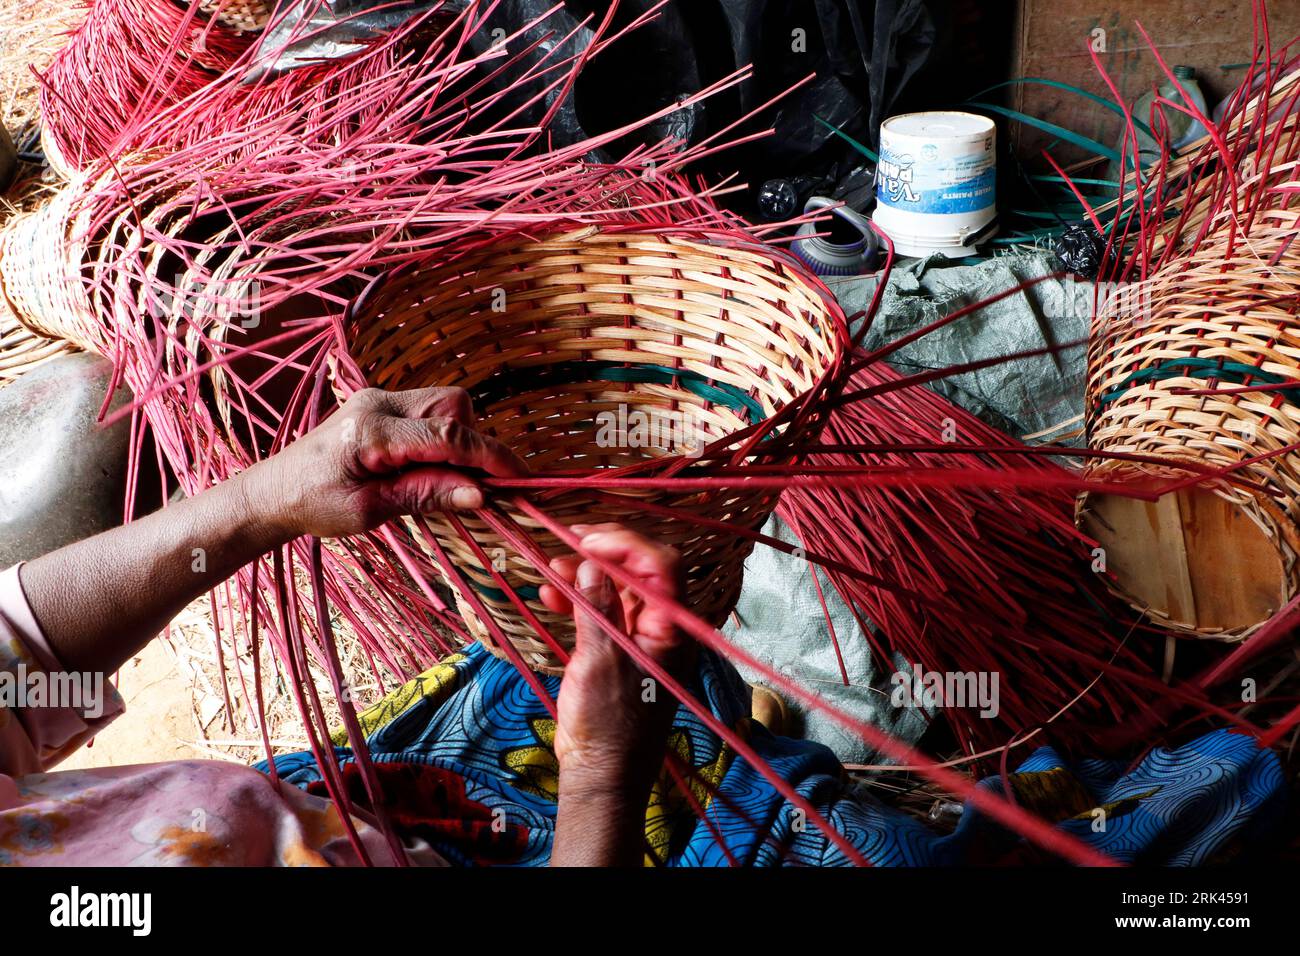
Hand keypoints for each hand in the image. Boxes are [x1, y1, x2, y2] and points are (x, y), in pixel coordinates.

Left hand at [244, 387, 525, 538]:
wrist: (273, 491)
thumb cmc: (313, 506)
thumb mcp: (369, 511)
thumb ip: (425, 497)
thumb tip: (480, 495)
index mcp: (371, 431)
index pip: (447, 436)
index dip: (490, 457)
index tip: (520, 479)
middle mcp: (378, 402)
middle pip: (453, 406)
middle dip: (475, 444)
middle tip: (475, 487)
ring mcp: (380, 399)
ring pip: (447, 405)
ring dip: (460, 441)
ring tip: (446, 481)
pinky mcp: (382, 405)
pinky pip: (430, 413)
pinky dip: (444, 438)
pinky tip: (431, 468)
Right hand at [541, 524, 693, 799]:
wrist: (601, 772)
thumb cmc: (608, 724)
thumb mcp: (600, 659)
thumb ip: (597, 607)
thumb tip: (591, 563)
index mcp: (672, 627)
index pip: (661, 564)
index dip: (625, 544)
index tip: (586, 539)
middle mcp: (662, 626)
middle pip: (639, 571)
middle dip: (601, 554)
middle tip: (564, 545)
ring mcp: (639, 636)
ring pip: (616, 588)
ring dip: (584, 574)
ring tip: (549, 571)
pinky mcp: (617, 647)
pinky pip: (602, 610)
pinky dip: (578, 599)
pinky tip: (550, 595)